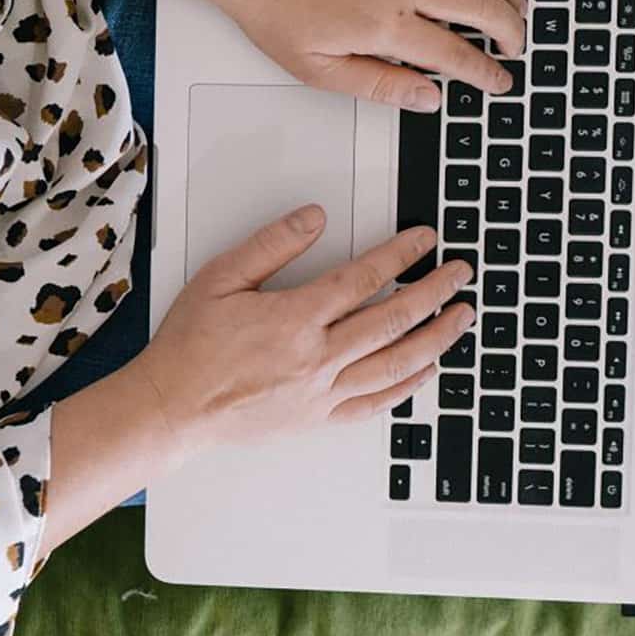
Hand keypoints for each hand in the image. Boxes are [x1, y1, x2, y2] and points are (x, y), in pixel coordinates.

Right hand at [124, 205, 474, 448]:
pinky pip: (375, 404)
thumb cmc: (191, 345)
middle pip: (393, 320)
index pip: (364, 279)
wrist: (173, 406)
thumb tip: (315, 217)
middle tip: (461, 274)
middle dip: (434, 292)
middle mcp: (316, 358)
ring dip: (436, 339)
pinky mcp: (318, 418)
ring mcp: (321, 393)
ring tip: (461, 318)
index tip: (425, 240)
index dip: (402, 255)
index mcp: (294, 319)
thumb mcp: (220, 278)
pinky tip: (427, 370)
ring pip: (395, 364)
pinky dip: (407, 387)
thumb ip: (271, 244)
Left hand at [208, 0, 526, 110]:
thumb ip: (380, 84)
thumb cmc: (273, 4)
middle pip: (482, 5)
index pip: (456, 53)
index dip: (486, 71)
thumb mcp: (318, 69)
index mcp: (383, 24)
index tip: (499, 80)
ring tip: (518, 6)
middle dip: (511, 30)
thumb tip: (428, 98)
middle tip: (515, 45)